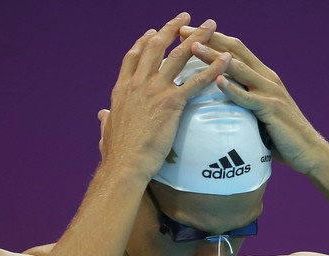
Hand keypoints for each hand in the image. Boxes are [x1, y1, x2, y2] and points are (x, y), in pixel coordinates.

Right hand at [100, 13, 231, 181]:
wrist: (124, 164)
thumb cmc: (117, 154)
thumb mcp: (106, 131)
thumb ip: (106, 119)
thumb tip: (102, 115)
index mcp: (122, 89)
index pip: (133, 57)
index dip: (143, 42)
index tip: (152, 32)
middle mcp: (138, 83)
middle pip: (156, 47)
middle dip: (171, 28)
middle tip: (185, 17)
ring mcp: (155, 91)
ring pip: (179, 56)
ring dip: (197, 38)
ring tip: (211, 26)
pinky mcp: (172, 103)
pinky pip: (197, 81)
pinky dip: (213, 69)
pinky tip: (226, 60)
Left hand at [180, 26, 328, 174]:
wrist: (307, 150)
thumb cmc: (281, 136)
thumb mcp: (259, 112)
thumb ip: (243, 101)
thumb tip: (219, 103)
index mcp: (262, 76)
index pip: (235, 50)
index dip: (212, 39)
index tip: (187, 32)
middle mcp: (266, 78)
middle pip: (234, 51)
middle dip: (208, 40)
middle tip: (183, 32)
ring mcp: (270, 91)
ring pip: (238, 69)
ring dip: (214, 57)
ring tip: (193, 49)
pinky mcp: (271, 108)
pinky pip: (248, 97)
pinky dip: (233, 88)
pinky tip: (218, 81)